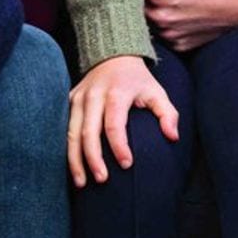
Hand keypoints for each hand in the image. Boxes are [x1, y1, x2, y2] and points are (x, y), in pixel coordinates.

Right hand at [67, 55, 177, 187]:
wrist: (112, 55)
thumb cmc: (137, 80)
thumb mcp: (156, 91)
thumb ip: (168, 113)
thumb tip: (172, 136)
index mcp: (115, 93)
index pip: (114, 123)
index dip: (119, 145)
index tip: (127, 165)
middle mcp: (93, 95)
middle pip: (88, 130)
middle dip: (93, 157)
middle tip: (102, 180)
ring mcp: (78, 97)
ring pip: (71, 131)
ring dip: (74, 157)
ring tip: (81, 182)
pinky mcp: (69, 100)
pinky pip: (65, 127)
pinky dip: (67, 148)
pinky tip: (73, 166)